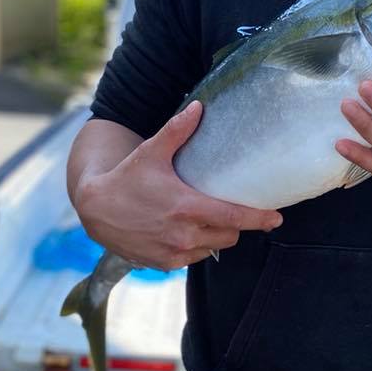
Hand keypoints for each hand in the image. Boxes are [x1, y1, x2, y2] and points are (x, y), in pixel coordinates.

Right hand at [73, 101, 282, 270]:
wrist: (95, 211)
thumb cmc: (125, 178)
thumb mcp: (151, 152)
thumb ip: (177, 131)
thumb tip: (198, 106)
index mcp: (186, 208)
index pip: (235, 218)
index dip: (259, 219)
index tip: (276, 218)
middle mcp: (183, 235)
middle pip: (229, 235)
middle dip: (235, 223)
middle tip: (231, 208)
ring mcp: (174, 253)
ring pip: (213, 248)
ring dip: (216, 235)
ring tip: (208, 218)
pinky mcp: (163, 264)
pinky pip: (193, 259)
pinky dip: (196, 247)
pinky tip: (187, 232)